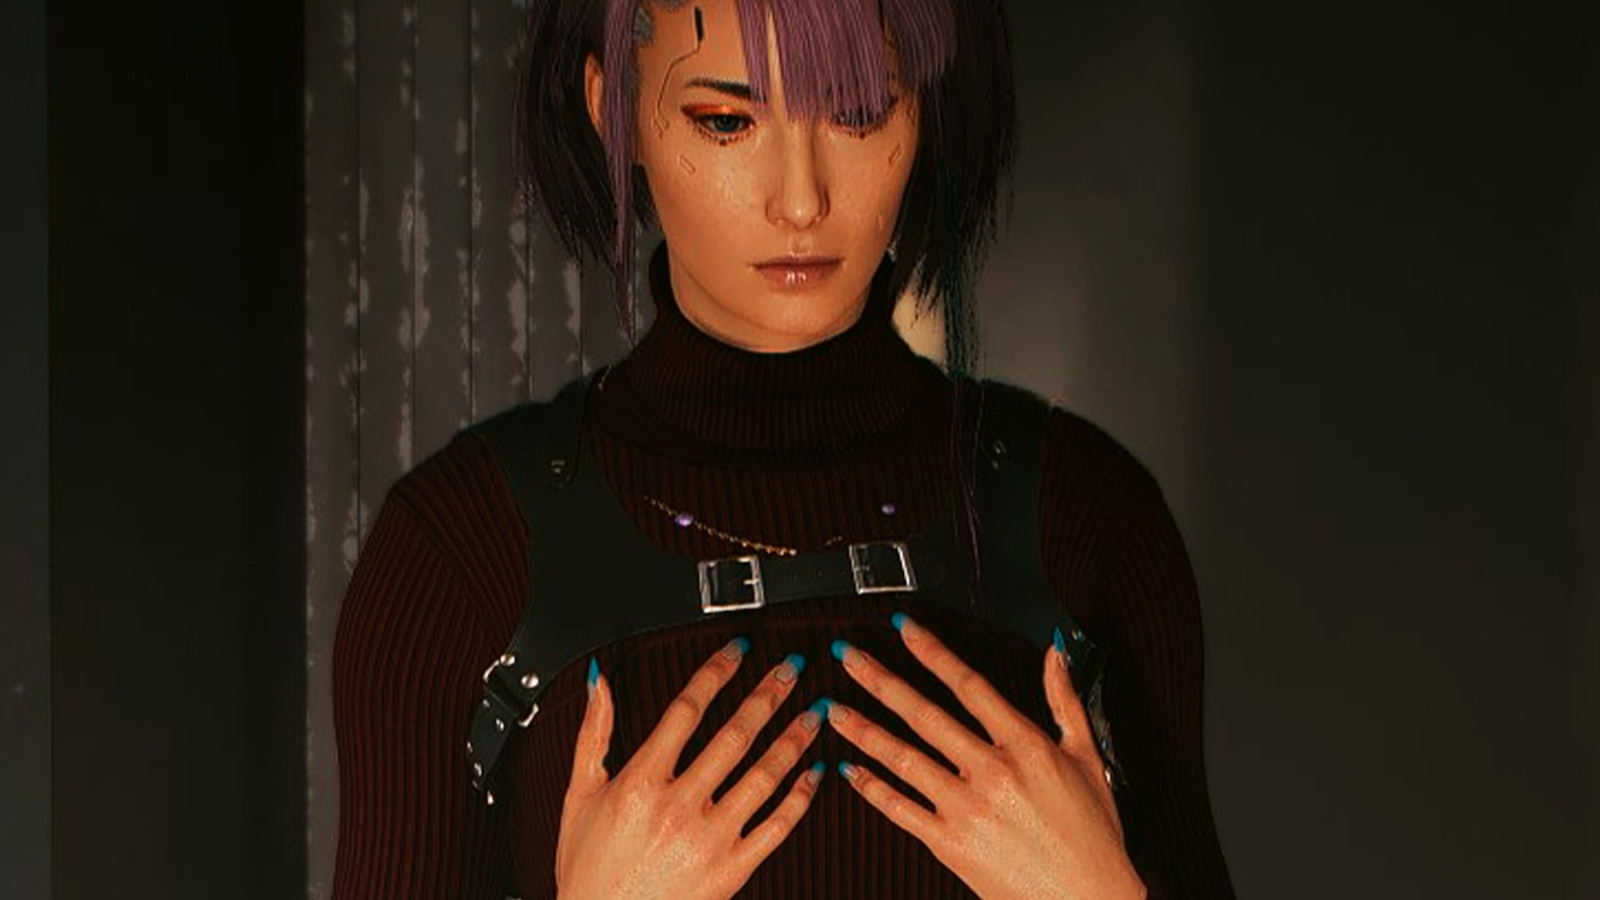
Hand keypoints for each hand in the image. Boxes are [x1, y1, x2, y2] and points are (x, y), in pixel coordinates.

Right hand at [554, 640, 826, 899]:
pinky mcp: (732, 871)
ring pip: (763, 776)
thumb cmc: (589, 869)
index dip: (716, 674)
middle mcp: (678, 807)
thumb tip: (600, 683)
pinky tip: (814, 772)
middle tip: (792, 666)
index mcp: (639, 782)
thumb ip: (593, 733)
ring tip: (815, 710)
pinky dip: (800, 797)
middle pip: (734, 735)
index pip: (686, 710)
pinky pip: (777, 827)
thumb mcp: (577, 795)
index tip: (738, 651)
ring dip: (794, 738)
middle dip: (768, 695)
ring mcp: (709, 839)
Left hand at [825, 616, 1145, 899]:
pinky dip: (871, 787)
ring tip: (832, 707)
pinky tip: (849, 769)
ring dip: (862, 729)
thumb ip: (1065, 700)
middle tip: (846, 656)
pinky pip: (900, 808)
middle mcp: (991, 772)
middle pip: (922, 714)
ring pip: (902, 758)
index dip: (931, 651)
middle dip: (879, 679)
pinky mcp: (950, 843)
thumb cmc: (1092, 836)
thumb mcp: (1088, 757)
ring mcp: (966, 808)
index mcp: (1025, 745)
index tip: (902, 628)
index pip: (968, 684)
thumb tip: (1055, 655)